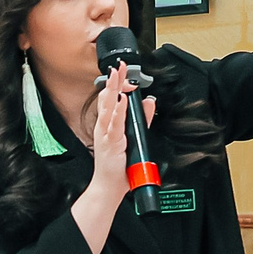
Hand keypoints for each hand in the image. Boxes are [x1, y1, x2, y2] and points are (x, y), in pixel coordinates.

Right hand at [69, 65, 151, 252]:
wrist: (108, 187)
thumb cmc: (117, 166)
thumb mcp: (132, 138)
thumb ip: (140, 119)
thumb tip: (148, 102)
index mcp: (108, 125)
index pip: (110, 99)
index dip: (115, 84)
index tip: (120, 71)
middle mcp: (104, 128)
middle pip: (107, 99)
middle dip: (113, 82)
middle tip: (119, 66)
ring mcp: (106, 135)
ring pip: (108, 109)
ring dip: (113, 91)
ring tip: (117, 77)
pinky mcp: (110, 144)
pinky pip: (114, 126)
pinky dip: (118, 112)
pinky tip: (121, 101)